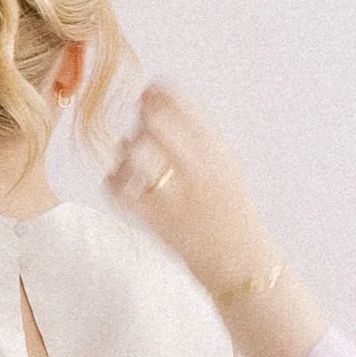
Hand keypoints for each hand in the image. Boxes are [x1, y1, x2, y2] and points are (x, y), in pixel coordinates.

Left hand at [110, 86, 282, 302]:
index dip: (157, 93)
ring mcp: (173, 196)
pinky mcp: (153, 221)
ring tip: (132, 157)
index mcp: (218, 153)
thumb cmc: (233, 212)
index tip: (149, 93)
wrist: (241, 263)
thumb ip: (198, 137)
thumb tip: (156, 103)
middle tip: (140, 123)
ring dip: (126, 150)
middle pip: (153, 122)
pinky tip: (122, 182)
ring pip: (132, 152)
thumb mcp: (228, 166)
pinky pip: (118, 189)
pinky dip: (114, 180)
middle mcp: (197, 170)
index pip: (180, 105)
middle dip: (141, 117)